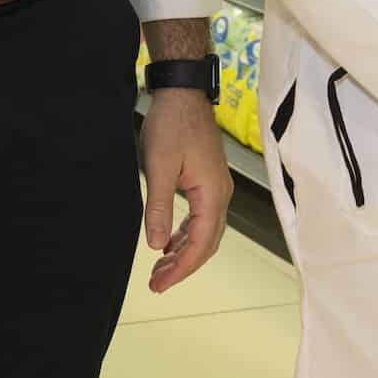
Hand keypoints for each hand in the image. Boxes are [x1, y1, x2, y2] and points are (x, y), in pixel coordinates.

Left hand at [139, 88, 231, 293]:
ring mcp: (217, 187)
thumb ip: (159, 208)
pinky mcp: (208, 180)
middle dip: (183, 266)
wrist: (183, 92)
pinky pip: (202, 218)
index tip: (159, 285)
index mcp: (212, 194)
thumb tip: (156, 246)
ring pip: (206, 232)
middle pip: (207, 243)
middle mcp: (221, 194)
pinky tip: (169, 242)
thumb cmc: (171, 125)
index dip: (181, 268)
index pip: (200, 244)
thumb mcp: (158, 167)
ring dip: (185, 252)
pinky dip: (187, 235)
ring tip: (160, 269)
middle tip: (156, 284)